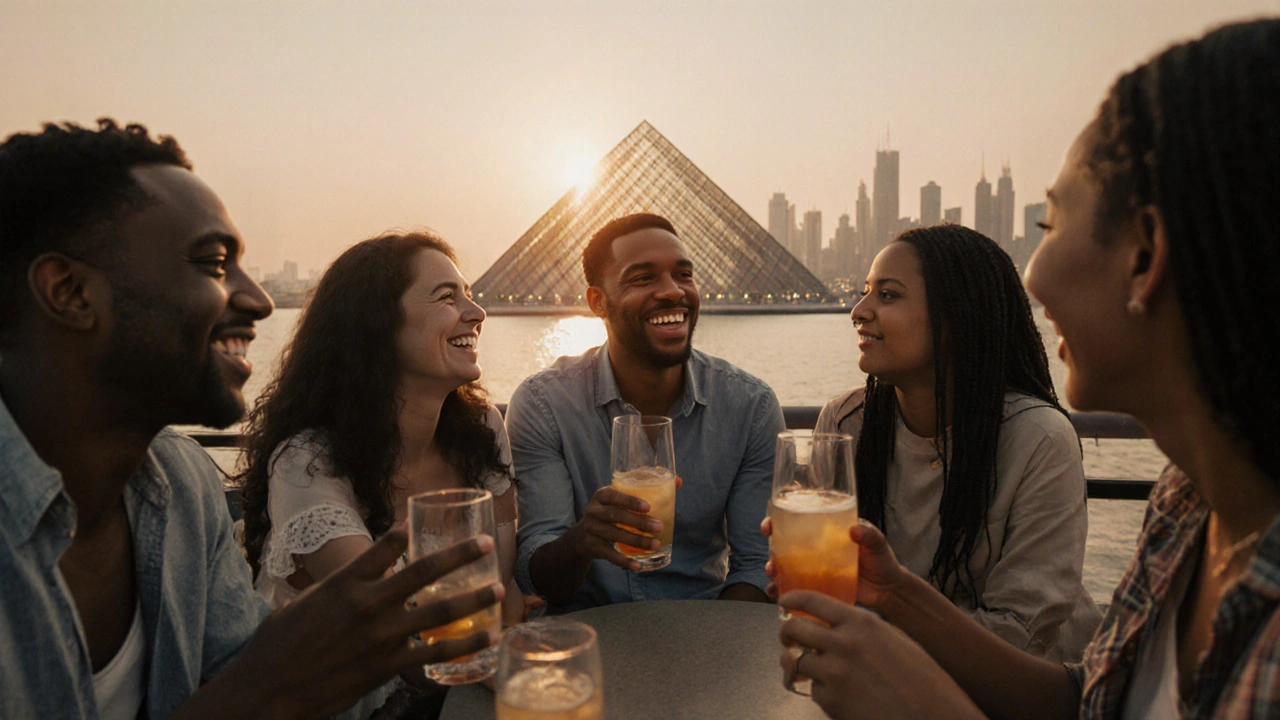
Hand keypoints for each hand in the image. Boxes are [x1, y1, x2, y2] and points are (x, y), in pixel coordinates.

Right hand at [225, 529, 502, 718]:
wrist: (269, 689)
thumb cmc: (276, 647)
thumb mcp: (300, 604)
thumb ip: (331, 590)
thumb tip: (346, 582)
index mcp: (344, 582)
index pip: (383, 547)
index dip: (405, 532)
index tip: (419, 520)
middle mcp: (368, 603)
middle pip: (423, 572)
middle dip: (459, 556)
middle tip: (486, 545)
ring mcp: (381, 635)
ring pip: (439, 612)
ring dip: (473, 598)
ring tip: (498, 589)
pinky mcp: (387, 666)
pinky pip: (435, 653)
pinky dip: (466, 645)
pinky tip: (488, 637)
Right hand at [567, 486, 665, 571]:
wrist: (583, 536)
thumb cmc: (611, 512)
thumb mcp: (621, 499)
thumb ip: (646, 489)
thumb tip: (679, 481)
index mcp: (602, 495)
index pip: (614, 495)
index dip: (630, 501)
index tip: (648, 507)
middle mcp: (593, 510)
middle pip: (616, 515)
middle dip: (639, 523)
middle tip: (659, 527)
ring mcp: (591, 529)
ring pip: (615, 535)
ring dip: (637, 541)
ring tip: (656, 545)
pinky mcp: (593, 546)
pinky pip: (609, 555)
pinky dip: (624, 561)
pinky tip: (637, 566)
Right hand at [763, 518, 908, 610]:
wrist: (888, 590)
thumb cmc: (882, 561)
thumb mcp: (877, 542)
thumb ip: (869, 534)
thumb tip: (854, 528)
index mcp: (824, 530)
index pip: (795, 521)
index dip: (776, 521)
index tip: (768, 528)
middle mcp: (814, 547)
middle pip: (782, 544)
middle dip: (770, 551)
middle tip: (772, 562)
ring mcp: (813, 568)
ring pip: (784, 566)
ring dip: (773, 572)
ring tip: (774, 579)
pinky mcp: (816, 586)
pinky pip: (793, 587)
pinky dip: (782, 591)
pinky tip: (777, 596)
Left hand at [778, 591, 982, 719]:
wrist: (934, 715)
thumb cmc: (922, 677)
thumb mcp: (893, 638)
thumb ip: (862, 629)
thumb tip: (835, 624)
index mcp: (861, 623)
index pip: (812, 600)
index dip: (792, 599)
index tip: (785, 602)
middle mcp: (843, 644)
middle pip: (793, 629)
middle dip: (785, 632)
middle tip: (787, 637)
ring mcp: (835, 674)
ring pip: (793, 661)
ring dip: (792, 662)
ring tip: (799, 665)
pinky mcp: (831, 702)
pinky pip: (812, 689)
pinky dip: (817, 690)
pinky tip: (832, 691)